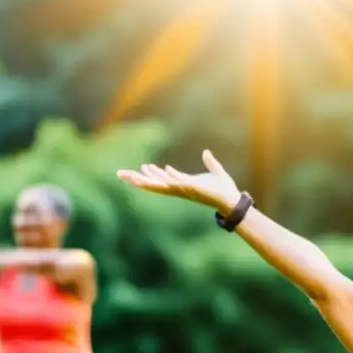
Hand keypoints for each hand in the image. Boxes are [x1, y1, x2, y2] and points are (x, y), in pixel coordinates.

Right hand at [116, 150, 242, 213]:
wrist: (233, 200)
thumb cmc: (224, 190)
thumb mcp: (216, 172)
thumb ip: (210, 163)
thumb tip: (206, 153)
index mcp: (182, 185)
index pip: (161, 180)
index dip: (150, 174)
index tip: (140, 167)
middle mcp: (180, 189)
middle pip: (153, 184)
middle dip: (137, 179)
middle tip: (120, 174)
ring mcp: (185, 189)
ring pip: (162, 184)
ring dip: (149, 178)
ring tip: (133, 175)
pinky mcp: (194, 188)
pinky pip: (180, 181)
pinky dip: (173, 176)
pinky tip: (164, 169)